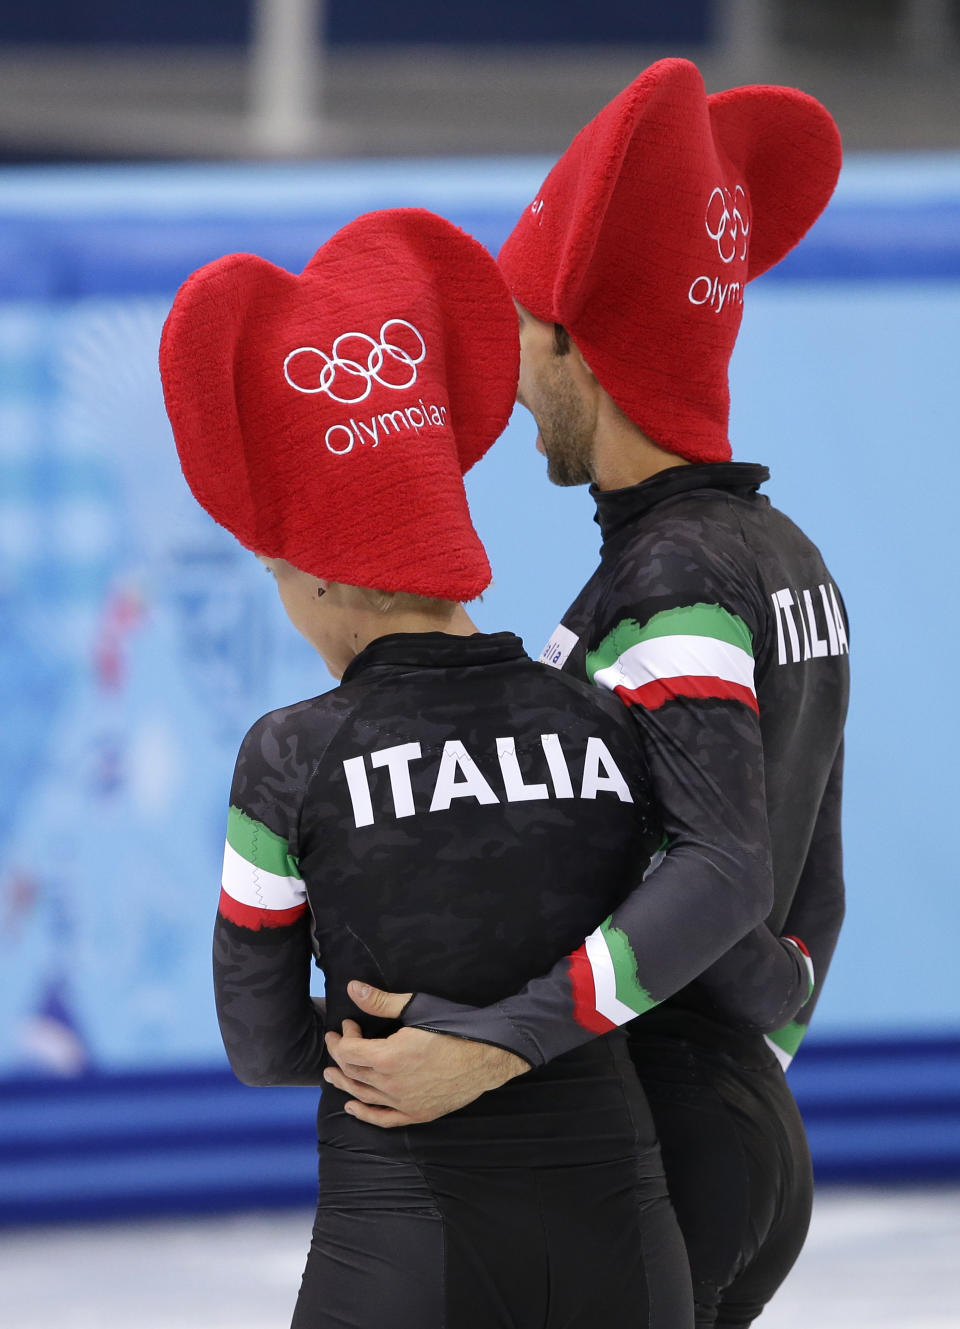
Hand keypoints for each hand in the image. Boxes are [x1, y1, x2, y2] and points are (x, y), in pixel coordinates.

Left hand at [322, 981, 529, 1127]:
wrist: (488, 1054)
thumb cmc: (455, 1027)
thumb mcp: (416, 1008)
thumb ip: (381, 1001)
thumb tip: (353, 988)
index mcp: (389, 1057)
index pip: (350, 1050)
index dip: (342, 1037)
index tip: (348, 1024)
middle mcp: (391, 1084)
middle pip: (353, 1072)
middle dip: (340, 1055)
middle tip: (337, 1041)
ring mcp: (404, 1102)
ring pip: (363, 1095)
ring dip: (345, 1082)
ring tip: (332, 1074)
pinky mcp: (417, 1113)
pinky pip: (383, 1118)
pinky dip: (364, 1114)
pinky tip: (353, 1107)